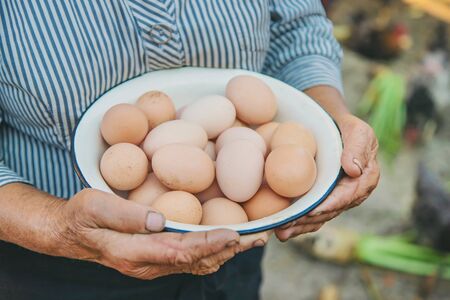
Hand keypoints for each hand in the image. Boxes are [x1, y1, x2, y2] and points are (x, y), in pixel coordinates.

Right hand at [54, 188, 247, 278]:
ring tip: (252, 241)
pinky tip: (226, 244)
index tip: (234, 234)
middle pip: (194, 260)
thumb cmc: (82, 215)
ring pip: (196, 263)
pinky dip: (212, 252)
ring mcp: (152, 265)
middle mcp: (147, 265)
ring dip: (226, 252)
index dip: (208, 244)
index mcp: (133, 252)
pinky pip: (189, 260)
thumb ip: (127, 214)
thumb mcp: (96, 206)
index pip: (178, 251)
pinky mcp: (156, 259)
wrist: (71, 233)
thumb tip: (161, 220)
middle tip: (258, 237)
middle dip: (228, 249)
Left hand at [275, 114, 379, 240]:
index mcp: (365, 181)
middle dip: (308, 221)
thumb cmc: (348, 129)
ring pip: (319, 218)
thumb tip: (353, 170)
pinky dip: (298, 224)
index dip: (329, 205)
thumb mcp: (358, 132)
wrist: (335, 130)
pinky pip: (312, 216)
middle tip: (287, 226)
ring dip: (300, 227)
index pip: (346, 196)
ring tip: (282, 233)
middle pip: (329, 212)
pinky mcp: (324, 201)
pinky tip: (283, 230)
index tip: (312, 211)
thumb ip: (358, 148)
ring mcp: (337, 200)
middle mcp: (352, 195)